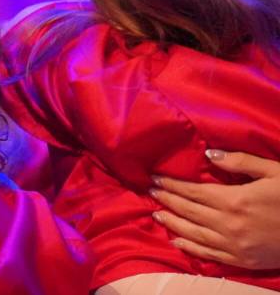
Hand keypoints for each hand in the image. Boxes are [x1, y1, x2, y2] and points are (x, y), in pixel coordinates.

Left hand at [150, 150, 279, 269]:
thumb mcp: (274, 172)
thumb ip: (240, 162)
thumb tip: (209, 154)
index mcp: (234, 201)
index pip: (193, 192)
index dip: (172, 184)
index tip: (155, 178)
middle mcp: (229, 225)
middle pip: (189, 212)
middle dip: (167, 201)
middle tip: (149, 191)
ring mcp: (234, 246)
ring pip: (193, 234)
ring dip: (172, 223)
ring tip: (155, 214)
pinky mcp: (242, 261)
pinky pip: (209, 255)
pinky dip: (189, 247)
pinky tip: (176, 241)